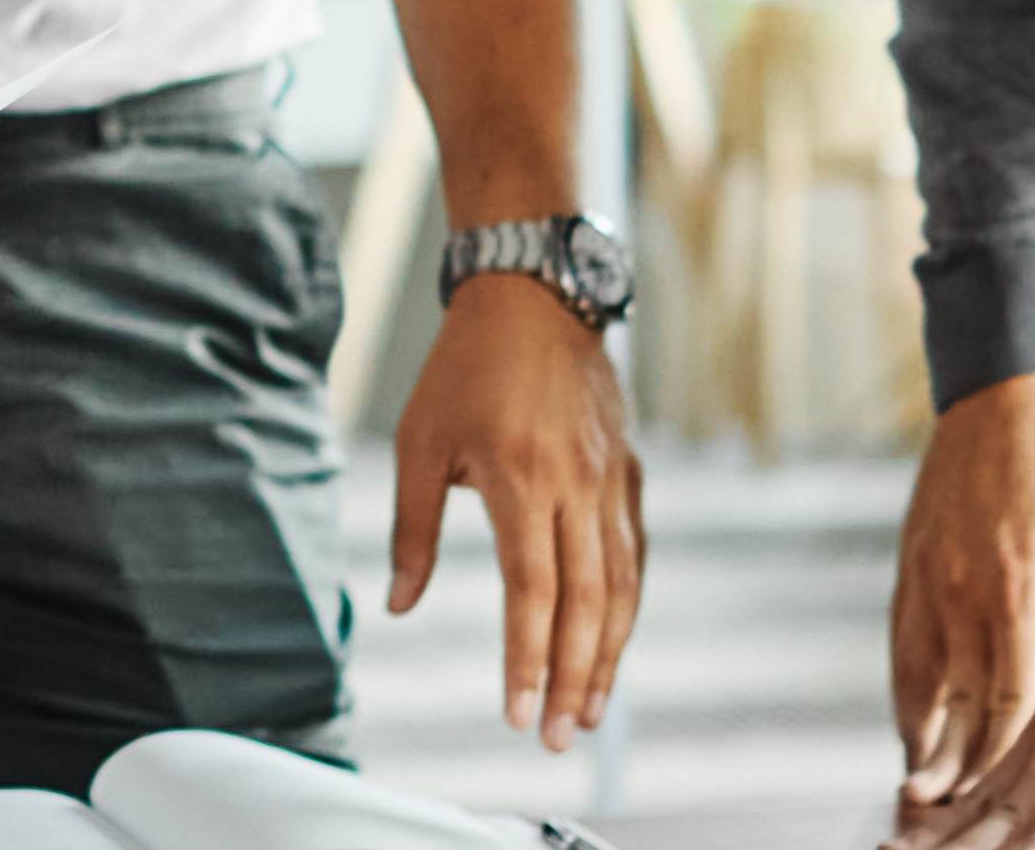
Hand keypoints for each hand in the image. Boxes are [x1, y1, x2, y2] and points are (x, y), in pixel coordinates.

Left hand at [382, 272, 647, 747]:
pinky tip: (613, 643)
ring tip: (591, 711)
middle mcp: (575, 485)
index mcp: (521, 479)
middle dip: (574, 678)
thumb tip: (400, 605)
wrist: (533, 297)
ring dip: (608, 655)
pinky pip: (634, 554)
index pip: (531, 591)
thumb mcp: (419, 442)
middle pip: (586, 603)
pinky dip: (626, 606)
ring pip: (620, 585)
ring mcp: (610, 480)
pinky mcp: (627, 472)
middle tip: (559, 737)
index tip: (518, 713)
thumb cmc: (464, 368)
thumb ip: (411, 530)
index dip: (527, 659)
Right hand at [894, 532, 1034, 848]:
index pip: (1012, 699)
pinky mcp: (914, 558)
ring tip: (923, 800)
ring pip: (920, 682)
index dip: (1010, 761)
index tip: (1015, 807)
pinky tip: (913, 727)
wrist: (1008, 367)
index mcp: (1022, 584)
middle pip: (959, 706)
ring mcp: (931, 574)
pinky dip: (907, 694)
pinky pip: (903, 643)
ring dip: (924, 745)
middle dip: (960, 774)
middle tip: (948, 828)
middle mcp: (965, 588)